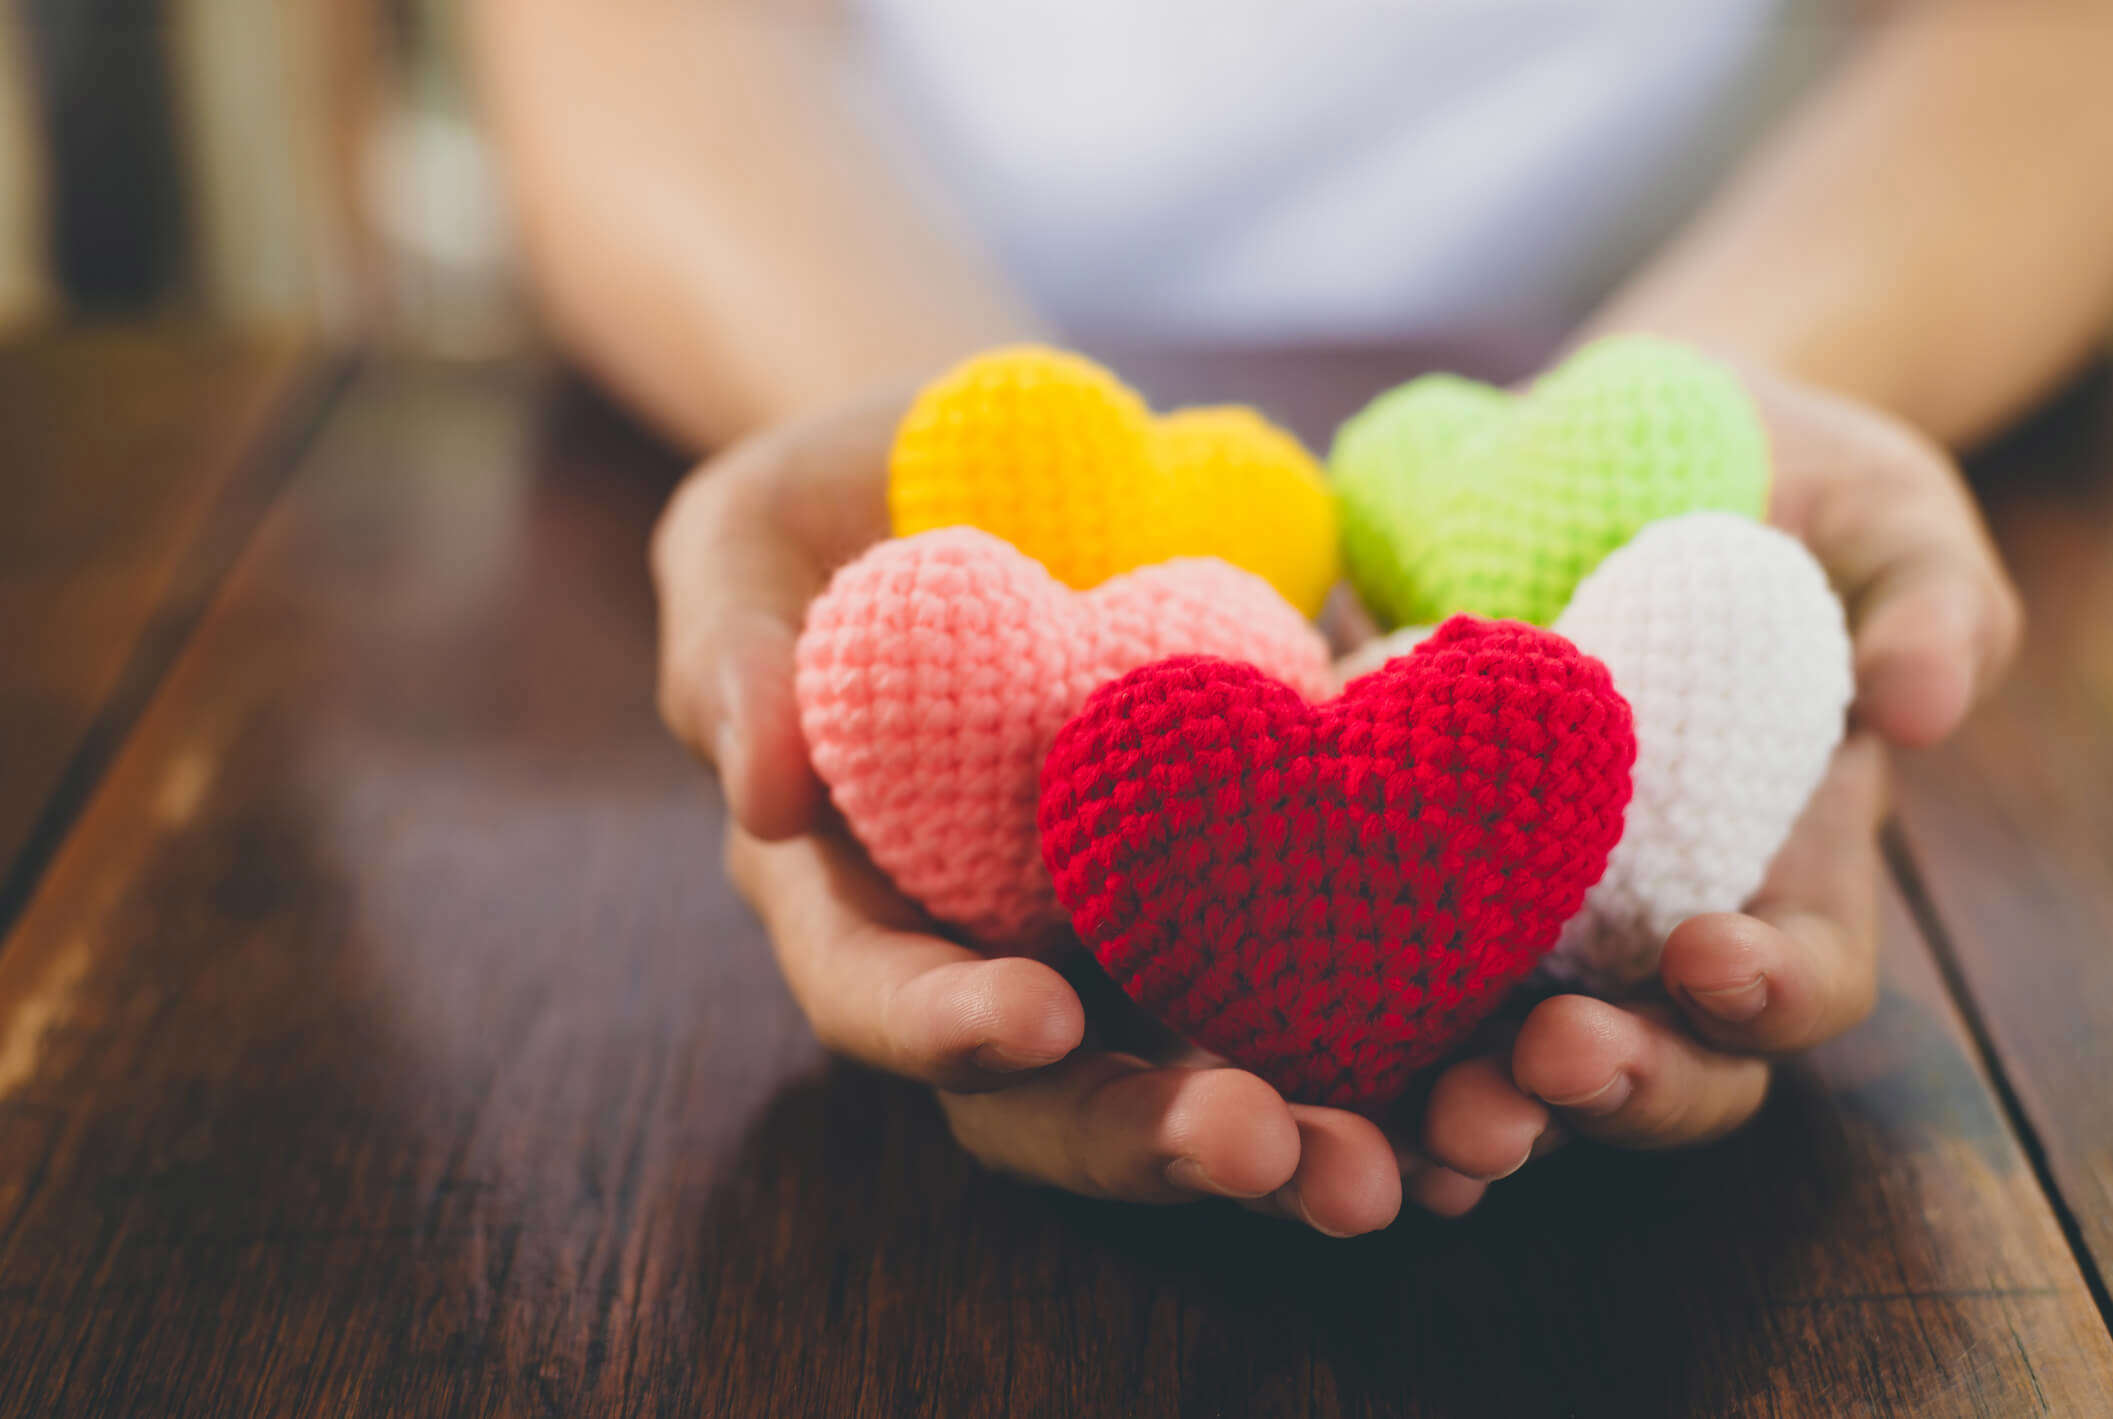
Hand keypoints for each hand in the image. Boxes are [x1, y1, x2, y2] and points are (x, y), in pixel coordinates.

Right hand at [655, 391, 1403, 1235]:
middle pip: (1061, 1089)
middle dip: (1154, 1135)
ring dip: (1317, 1126)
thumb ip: (731, 656)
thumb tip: (767, 794)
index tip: (1032, 1021)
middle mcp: (1003, 939)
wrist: (1012, 455)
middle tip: (1263, 1149)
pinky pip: (1340, 962)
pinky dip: (1421, 1022)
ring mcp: (1141, 914)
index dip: (944, 1029)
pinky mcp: (1268, 861)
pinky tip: (1508, 1052)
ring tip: (1420, 1160)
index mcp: (865, 892)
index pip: (881, 994)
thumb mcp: (746, 541)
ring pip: (1216, 1059)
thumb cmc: (838, 497)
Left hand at [1400, 367, 2022, 1214]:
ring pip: (1502, 1055)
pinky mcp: (1396, 859)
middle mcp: (1642, 920)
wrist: (1605, 438)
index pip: (1795, 980)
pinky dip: (1346, 1020)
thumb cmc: (1779, 485)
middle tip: (1543, 1063)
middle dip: (1607, 1086)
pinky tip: (1295, 1036)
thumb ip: (1931, 602)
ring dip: (1474, 1099)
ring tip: (1434, 1108)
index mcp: (1779, 866)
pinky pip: (1371, 965)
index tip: (1711, 958)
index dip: (1765, 995)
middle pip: (1648, 1061)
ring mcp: (1516, 905)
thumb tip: (1917, 702)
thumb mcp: (1882, 518)